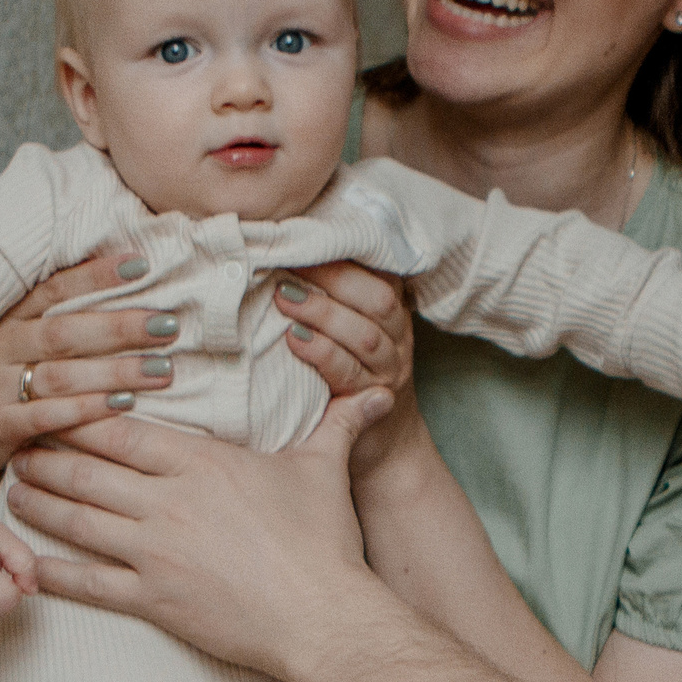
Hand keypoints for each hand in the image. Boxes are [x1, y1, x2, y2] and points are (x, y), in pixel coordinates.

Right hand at [0, 250, 179, 476]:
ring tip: (162, 370)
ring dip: (115, 372)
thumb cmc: (16, 381)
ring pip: (61, 376)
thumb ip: (70, 319)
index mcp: (10, 318)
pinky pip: (47, 417)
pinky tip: (124, 405)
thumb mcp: (31, 344)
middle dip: (119, 328)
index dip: (96, 276)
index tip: (141, 265)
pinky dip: (87, 410)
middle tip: (167, 325)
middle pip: (64, 333)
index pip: (55, 289)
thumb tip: (132, 281)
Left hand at [7, 390, 395, 680]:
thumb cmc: (324, 542)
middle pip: (85, 471)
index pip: (120, 430)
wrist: (323, 616)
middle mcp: (167, 502)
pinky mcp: (152, 600)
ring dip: (38, 505)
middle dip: (46, 457)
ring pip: (76, 521)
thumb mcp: (325, 469)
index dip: (79, 417)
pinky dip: (50, 572)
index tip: (55, 409)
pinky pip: (86, 584)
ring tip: (15, 492)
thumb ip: (339, 423)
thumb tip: (374, 392)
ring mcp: (154, 553)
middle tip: (18, 449)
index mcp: (200, 463)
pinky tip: (25, 563)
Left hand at [273, 261, 422, 477]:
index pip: (381, 273)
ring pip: (363, 335)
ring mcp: (387, 370)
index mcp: (392, 313)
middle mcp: (397, 338)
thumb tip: (285, 254)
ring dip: (322, 314)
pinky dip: (321, 353)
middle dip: (333, 279)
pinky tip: (294, 341)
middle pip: (377, 300)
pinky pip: (348, 372)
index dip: (347, 254)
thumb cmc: (352, 374)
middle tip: (288, 265)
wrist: (381, 442)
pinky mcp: (370, 401)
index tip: (307, 238)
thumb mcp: (351, 330)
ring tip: (284, 300)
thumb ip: (334, 297)